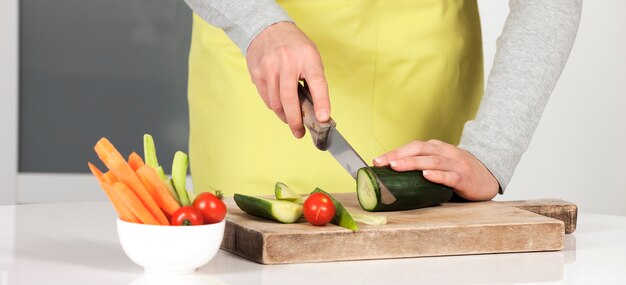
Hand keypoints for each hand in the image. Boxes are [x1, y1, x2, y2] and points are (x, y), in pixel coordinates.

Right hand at [246, 22, 329, 137]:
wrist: (267, 28)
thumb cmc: (294, 46)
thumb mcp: (311, 56)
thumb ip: (314, 80)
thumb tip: (317, 109)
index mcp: (307, 57)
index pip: (317, 82)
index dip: (321, 102)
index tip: (323, 119)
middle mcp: (287, 62)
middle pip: (290, 99)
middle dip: (295, 121)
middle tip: (299, 133)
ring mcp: (269, 68)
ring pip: (276, 103)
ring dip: (284, 116)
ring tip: (291, 120)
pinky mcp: (257, 73)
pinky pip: (266, 98)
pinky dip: (274, 107)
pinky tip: (280, 107)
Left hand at [373, 140, 498, 200]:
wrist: (489, 175)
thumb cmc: (459, 170)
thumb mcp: (440, 162)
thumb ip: (421, 165)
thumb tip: (392, 174)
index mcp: (437, 148)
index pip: (413, 146)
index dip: (395, 152)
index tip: (377, 161)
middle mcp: (445, 153)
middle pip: (420, 151)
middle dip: (399, 156)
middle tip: (382, 163)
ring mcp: (456, 165)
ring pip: (432, 162)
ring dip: (413, 163)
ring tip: (397, 166)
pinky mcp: (465, 179)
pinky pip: (450, 176)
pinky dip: (437, 175)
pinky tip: (426, 176)